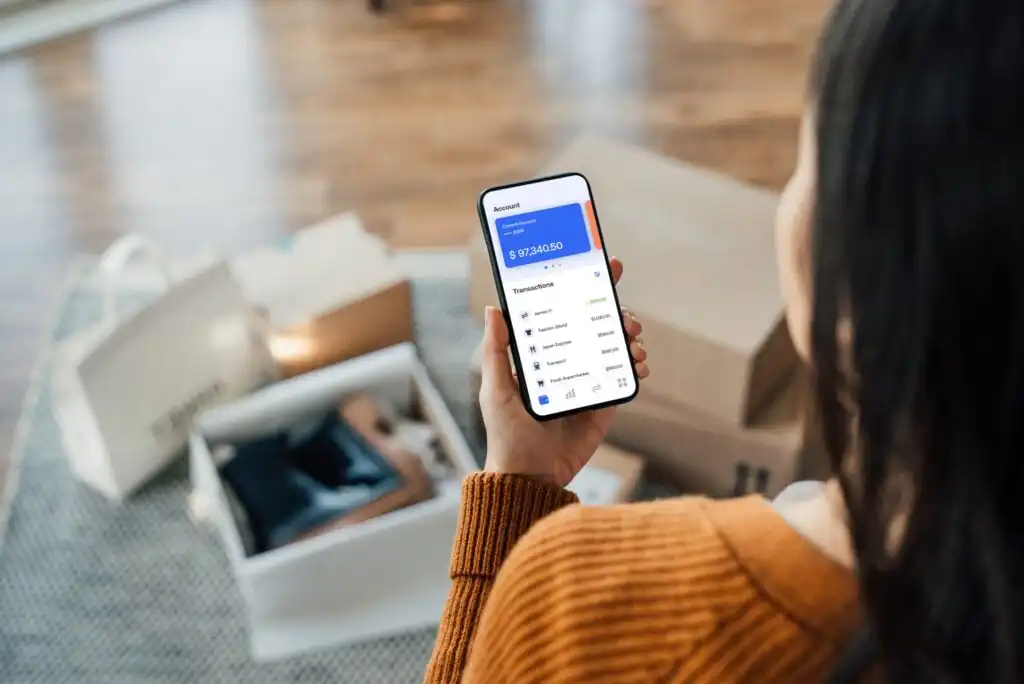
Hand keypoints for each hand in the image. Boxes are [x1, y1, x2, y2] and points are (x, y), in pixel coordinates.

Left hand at [478, 257, 648, 486]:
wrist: (531, 476)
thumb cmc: (506, 434)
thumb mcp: (496, 389)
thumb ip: (497, 351)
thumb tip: (493, 307)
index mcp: (542, 353)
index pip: (564, 312)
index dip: (583, 287)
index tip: (603, 266)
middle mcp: (566, 362)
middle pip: (595, 324)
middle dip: (615, 311)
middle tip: (625, 312)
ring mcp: (587, 380)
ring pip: (614, 347)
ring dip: (628, 337)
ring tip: (633, 340)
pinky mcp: (604, 403)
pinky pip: (624, 378)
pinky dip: (635, 366)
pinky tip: (638, 364)